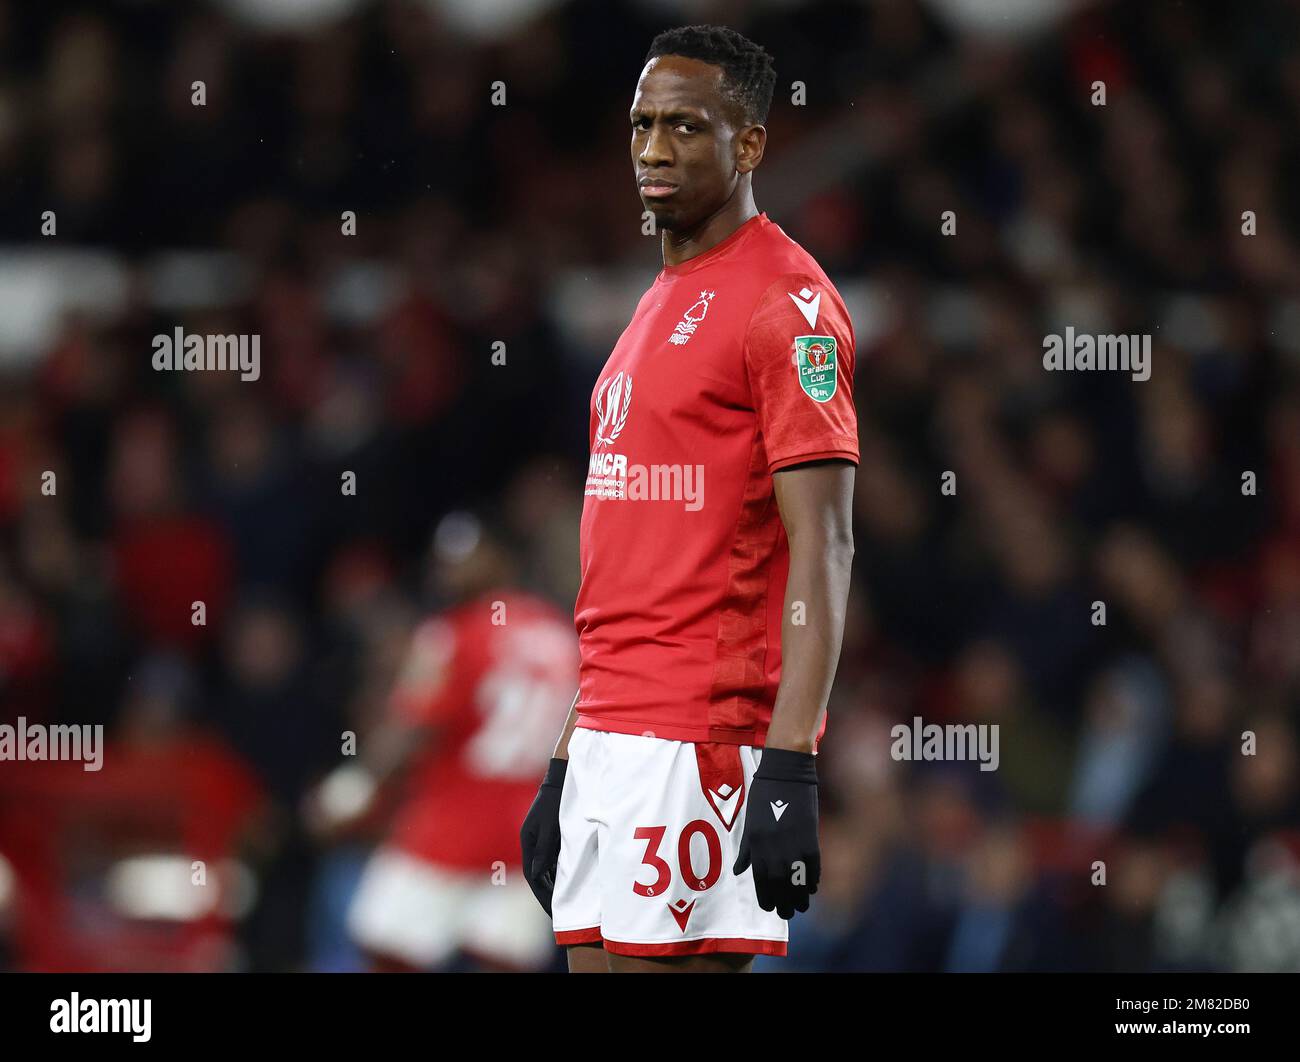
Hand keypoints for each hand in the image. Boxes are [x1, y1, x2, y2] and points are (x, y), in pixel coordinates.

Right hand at [519, 758, 566, 914]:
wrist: (561, 779)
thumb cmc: (556, 801)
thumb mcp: (550, 827)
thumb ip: (544, 851)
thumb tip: (536, 874)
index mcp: (528, 842)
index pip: (533, 876)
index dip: (542, 895)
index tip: (551, 910)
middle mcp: (532, 843)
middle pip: (538, 876)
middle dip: (547, 895)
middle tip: (558, 913)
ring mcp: (540, 840)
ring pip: (545, 869)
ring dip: (552, 885)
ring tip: (563, 903)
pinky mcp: (549, 837)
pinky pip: (552, 860)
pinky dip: (558, 873)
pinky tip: (567, 882)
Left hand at [732, 747, 819, 918]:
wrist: (787, 773)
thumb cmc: (765, 795)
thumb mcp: (750, 821)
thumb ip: (746, 849)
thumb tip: (739, 871)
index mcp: (756, 843)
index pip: (760, 879)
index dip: (765, 896)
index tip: (769, 907)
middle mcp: (773, 847)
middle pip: (779, 884)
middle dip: (782, 902)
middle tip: (786, 913)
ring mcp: (793, 844)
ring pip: (797, 880)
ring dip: (799, 897)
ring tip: (800, 907)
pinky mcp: (810, 838)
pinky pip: (812, 867)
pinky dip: (812, 880)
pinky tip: (811, 888)